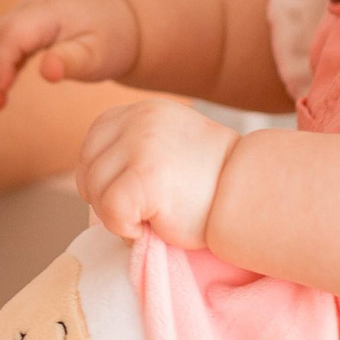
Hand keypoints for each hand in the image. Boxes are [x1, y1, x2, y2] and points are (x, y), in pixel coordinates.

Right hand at [0, 0, 140, 110]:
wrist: (122, 24)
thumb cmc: (111, 41)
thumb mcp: (98, 55)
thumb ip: (72, 61)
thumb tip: (47, 72)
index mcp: (51, 10)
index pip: (14, 33)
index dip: (1, 61)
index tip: (1, 91)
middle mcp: (34, 5)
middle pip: (1, 37)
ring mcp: (28, 12)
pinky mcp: (27, 23)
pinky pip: (5, 44)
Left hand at [75, 100, 237, 249]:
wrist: (251, 197)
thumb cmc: (210, 185)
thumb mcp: (166, 147)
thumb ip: (131, 149)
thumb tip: (88, 180)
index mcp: (141, 111)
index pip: (93, 145)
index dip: (106, 178)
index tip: (137, 193)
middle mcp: (138, 119)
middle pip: (87, 168)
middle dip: (107, 198)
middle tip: (146, 210)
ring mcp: (140, 144)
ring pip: (94, 190)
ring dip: (117, 215)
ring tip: (154, 216)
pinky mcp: (144, 175)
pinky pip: (109, 211)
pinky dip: (124, 228)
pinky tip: (153, 225)